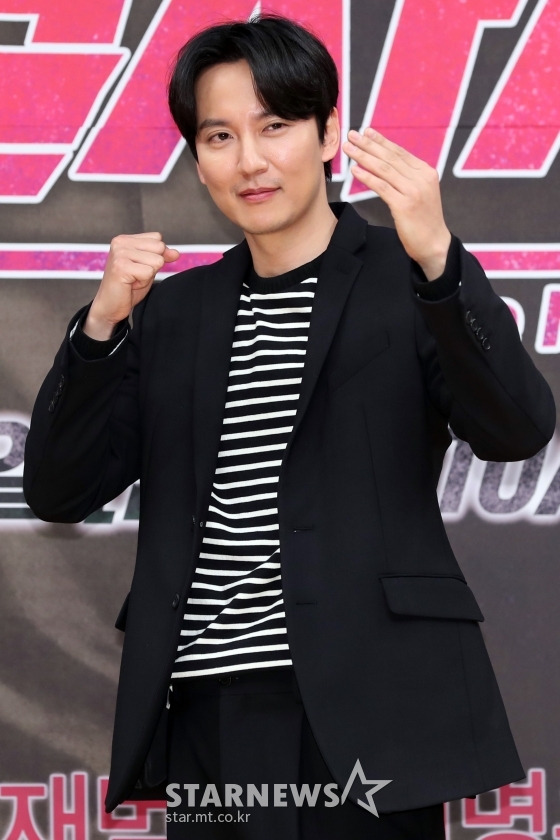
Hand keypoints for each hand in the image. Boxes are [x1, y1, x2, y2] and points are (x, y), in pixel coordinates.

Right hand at [84, 233, 179, 339]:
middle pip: (159, 248)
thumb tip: (176, 253)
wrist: (110, 306)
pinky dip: (143, 282)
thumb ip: (161, 257)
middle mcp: (121, 242)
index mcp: (126, 239)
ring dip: (148, 275)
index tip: (139, 267)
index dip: (156, 256)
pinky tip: (130, 284)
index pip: (157, 238)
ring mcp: (120, 253)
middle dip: (153, 266)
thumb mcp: (148, 268)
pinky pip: (149, 272)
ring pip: (157, 261)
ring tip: (133, 280)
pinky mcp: (121, 266)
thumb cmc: (127, 288)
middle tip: (136, 275)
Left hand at [343, 128, 451, 279]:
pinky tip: (355, 170)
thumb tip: (387, 164)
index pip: (400, 152)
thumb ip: (408, 178)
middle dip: (369, 145)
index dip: (381, 141)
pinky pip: (382, 187)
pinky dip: (367, 177)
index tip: (366, 132)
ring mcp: (413, 191)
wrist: (434, 244)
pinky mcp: (404, 206)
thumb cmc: (423, 220)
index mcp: (426, 172)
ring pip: (384, 169)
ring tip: (349, 149)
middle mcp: (421, 178)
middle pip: (390, 158)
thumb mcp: (420, 193)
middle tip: (352, 134)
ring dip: (364, 157)